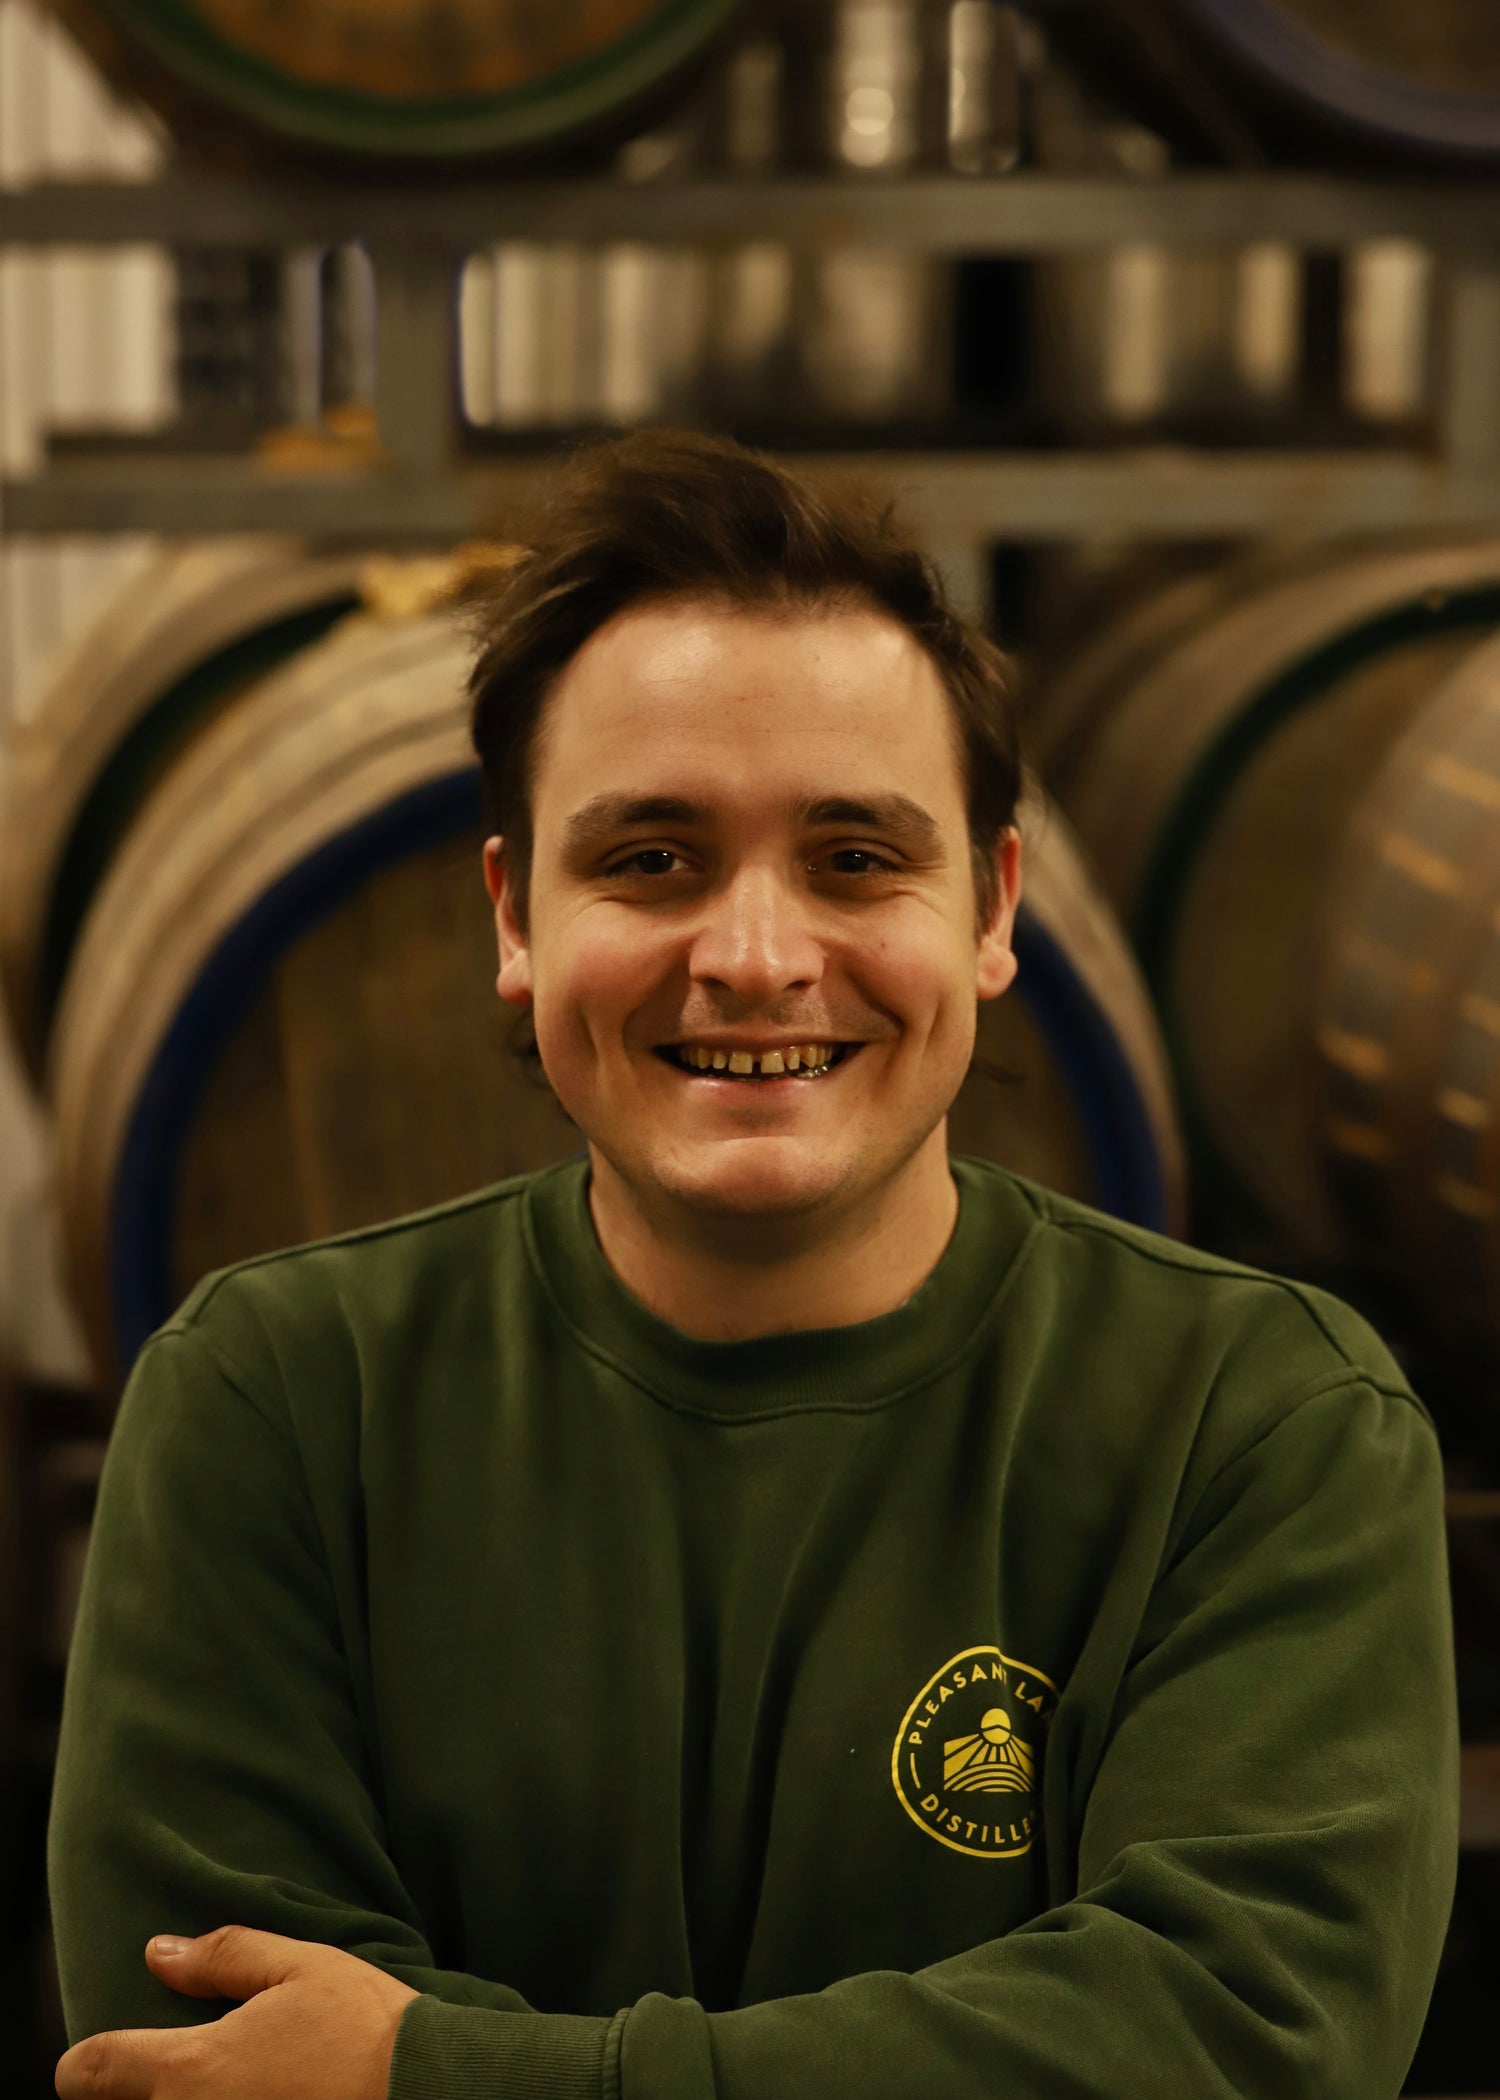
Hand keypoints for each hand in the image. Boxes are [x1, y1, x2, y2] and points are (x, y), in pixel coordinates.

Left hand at [54, 1925, 419, 2099]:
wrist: (425, 2093)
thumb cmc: (365, 2029)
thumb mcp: (302, 1967)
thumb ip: (224, 1957)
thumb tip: (158, 1953)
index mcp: (193, 2070)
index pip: (94, 2071)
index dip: (84, 2062)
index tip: (94, 2057)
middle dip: (141, 2090)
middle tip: (189, 2067)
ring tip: (229, 2085)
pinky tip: (258, 2097)